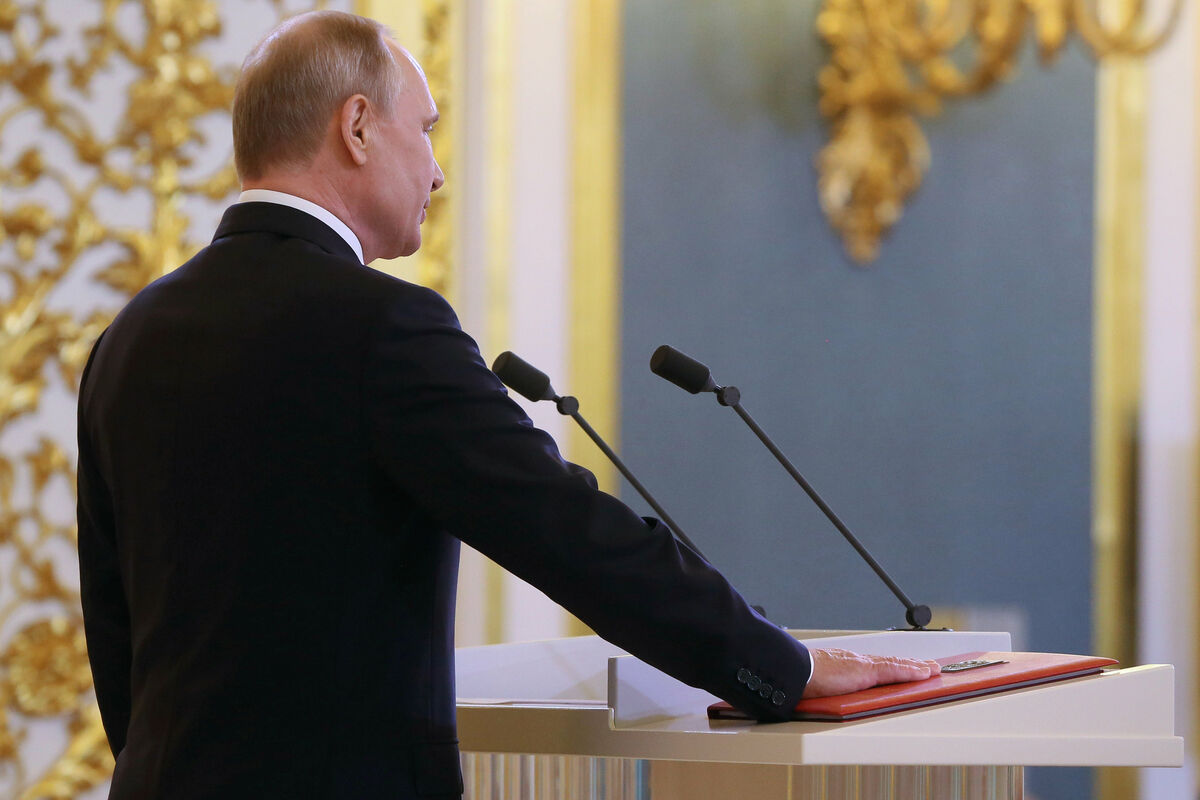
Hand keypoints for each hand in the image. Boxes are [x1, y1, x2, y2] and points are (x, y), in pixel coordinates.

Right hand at [801, 648, 939, 697]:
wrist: (796, 671)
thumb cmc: (802, 679)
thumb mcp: (821, 686)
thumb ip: (832, 690)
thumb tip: (830, 698)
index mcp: (846, 665)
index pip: (875, 666)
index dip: (892, 666)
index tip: (903, 666)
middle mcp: (856, 662)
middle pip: (889, 663)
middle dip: (910, 665)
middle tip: (927, 666)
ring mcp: (862, 665)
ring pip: (896, 665)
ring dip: (916, 667)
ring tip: (932, 669)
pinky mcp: (867, 671)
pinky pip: (894, 670)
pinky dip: (911, 670)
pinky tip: (924, 672)